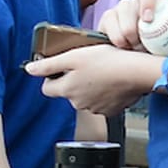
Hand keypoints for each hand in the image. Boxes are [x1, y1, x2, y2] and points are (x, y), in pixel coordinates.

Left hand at [24, 43, 160, 119]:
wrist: (138, 73)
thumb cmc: (108, 62)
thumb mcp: (73, 57)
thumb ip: (49, 65)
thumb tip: (29, 70)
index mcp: (67, 90)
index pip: (47, 89)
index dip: (51, 77)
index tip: (61, 68)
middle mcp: (78, 104)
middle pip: (67, 92)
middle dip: (72, 80)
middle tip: (86, 65)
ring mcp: (95, 109)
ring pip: (84, 97)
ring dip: (89, 87)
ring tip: (101, 72)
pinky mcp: (111, 110)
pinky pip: (101, 102)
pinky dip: (104, 93)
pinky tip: (111, 81)